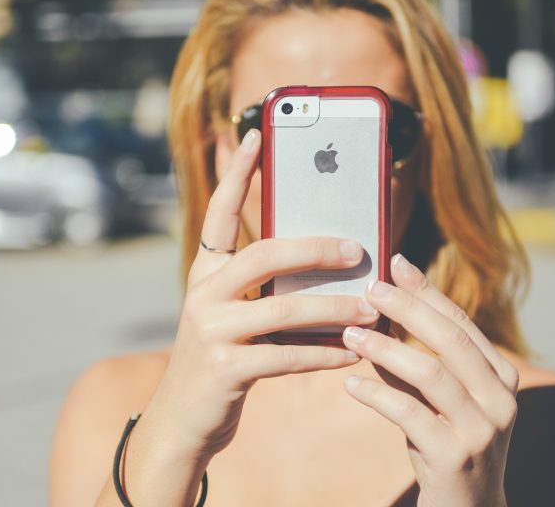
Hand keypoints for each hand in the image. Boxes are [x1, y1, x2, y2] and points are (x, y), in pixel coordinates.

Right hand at [140, 128, 378, 463]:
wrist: (184, 420)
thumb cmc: (223, 358)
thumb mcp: (234, 314)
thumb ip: (266, 288)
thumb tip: (331, 263)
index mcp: (205, 272)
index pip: (220, 213)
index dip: (237, 173)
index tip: (255, 134)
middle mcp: (202, 293)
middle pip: (264, 254)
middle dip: (316, 248)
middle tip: (357, 249)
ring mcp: (210, 330)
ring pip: (283, 307)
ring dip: (334, 309)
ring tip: (370, 308)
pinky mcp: (224, 368)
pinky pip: (287, 356)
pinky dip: (324, 354)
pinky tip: (351, 351)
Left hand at [340, 254, 519, 506]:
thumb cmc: (446, 448)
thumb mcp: (436, 401)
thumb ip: (414, 362)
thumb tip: (377, 315)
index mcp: (502, 378)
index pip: (462, 323)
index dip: (427, 291)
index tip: (395, 263)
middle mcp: (501, 400)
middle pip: (451, 340)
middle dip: (409, 309)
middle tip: (370, 289)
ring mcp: (482, 430)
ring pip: (432, 374)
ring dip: (387, 349)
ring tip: (351, 334)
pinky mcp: (455, 458)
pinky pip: (411, 415)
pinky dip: (377, 395)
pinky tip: (350, 385)